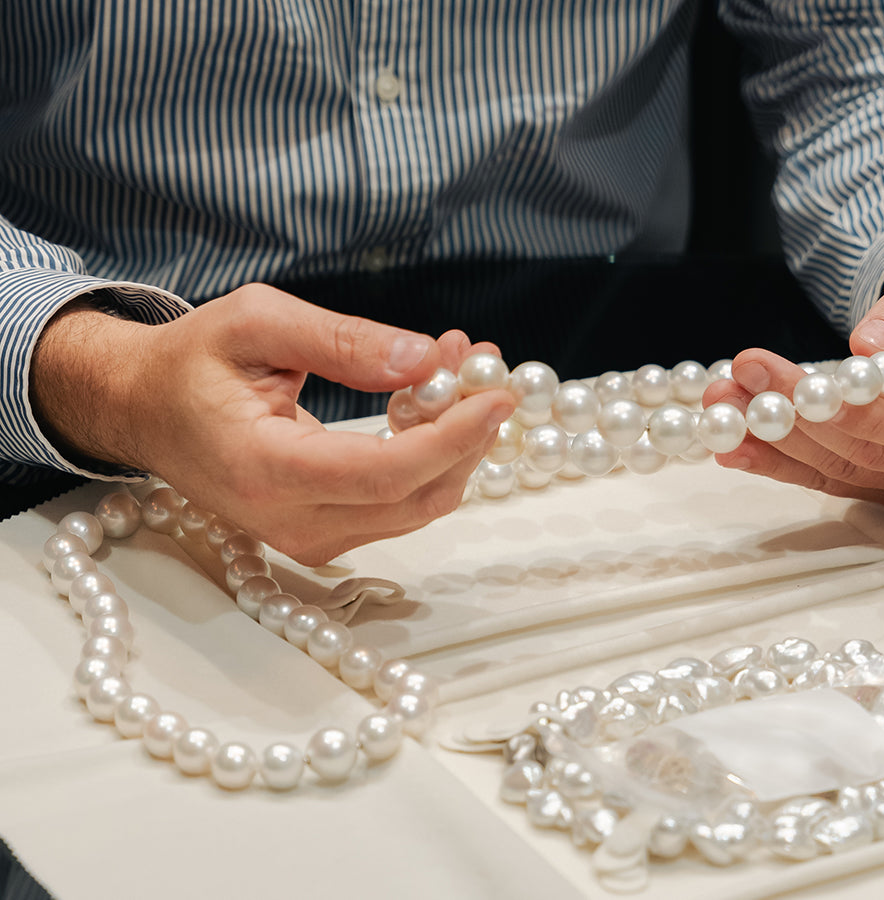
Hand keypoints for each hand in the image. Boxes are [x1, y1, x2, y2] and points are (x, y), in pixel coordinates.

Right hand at [32, 284, 514, 564]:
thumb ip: (342, 342)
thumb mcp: (257, 322)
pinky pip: (398, 506)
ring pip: (416, 507)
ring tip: (456, 369)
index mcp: (263, 469)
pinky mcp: (322, 535)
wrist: (141, 409)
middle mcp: (287, 520)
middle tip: (481, 364)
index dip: (452, 437)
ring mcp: (305, 538)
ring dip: (453, 442)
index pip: (384, 474)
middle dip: (466, 433)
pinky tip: (428, 402)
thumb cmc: (191, 362)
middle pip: (414, 498)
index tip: (496, 394)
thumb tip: (424, 359)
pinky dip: (430, 457)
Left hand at [703, 242, 883, 506]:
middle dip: (800, 420)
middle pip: (875, 455)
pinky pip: (837, 480)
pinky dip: (784, 464)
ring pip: (847, 472)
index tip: (797, 387)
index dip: (858, 416)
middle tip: (741, 378)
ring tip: (725, 401)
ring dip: (779, 443)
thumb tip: (869, 344)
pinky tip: (736, 447)